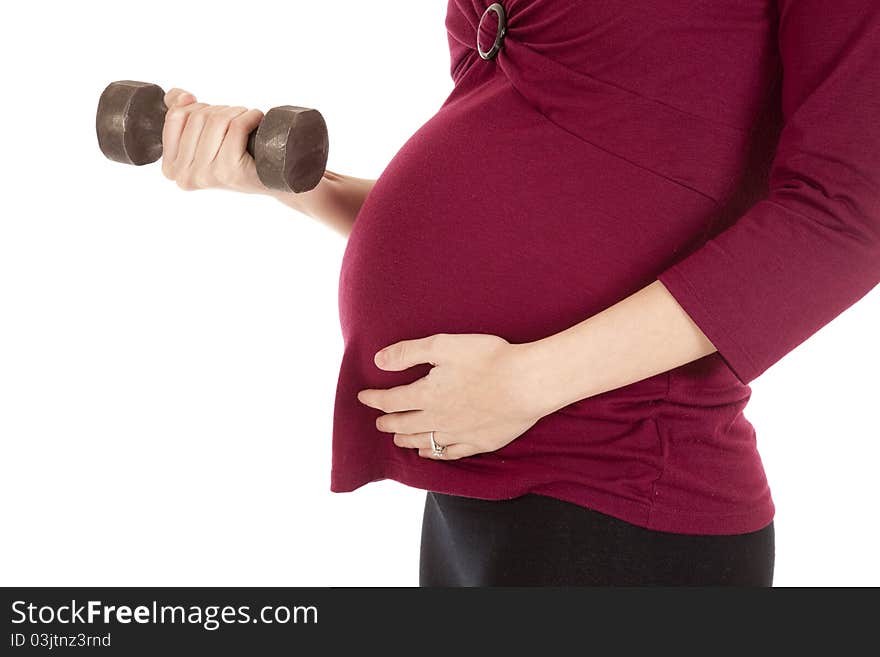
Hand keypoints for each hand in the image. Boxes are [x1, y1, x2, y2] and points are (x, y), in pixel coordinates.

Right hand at [160, 87, 266, 193]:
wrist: (268, 179)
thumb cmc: (235, 158)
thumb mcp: (202, 139)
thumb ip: (181, 115)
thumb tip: (180, 96)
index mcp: (172, 168)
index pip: (175, 117)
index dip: (195, 106)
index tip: (213, 112)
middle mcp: (185, 175)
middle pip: (197, 117)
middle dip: (219, 110)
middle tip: (235, 118)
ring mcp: (207, 175)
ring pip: (217, 120)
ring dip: (236, 112)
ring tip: (247, 118)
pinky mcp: (231, 171)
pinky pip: (236, 127)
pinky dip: (249, 117)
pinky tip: (256, 119)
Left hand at [356, 333, 545, 459]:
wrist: (527, 383)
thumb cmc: (488, 359)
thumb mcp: (444, 345)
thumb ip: (409, 353)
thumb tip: (379, 361)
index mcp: (427, 395)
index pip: (392, 400)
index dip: (374, 399)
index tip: (363, 397)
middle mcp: (438, 419)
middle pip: (404, 425)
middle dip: (388, 422)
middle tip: (378, 421)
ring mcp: (459, 434)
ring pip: (424, 442)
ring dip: (406, 440)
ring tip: (396, 439)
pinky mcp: (480, 442)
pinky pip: (449, 453)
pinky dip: (434, 453)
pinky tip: (429, 451)